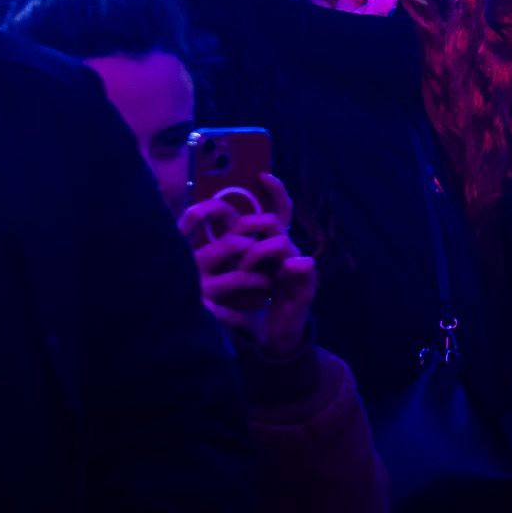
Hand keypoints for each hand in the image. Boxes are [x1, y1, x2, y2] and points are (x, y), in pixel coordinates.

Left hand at [176, 174, 314, 359]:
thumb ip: (228, 256)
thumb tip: (206, 233)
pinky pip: (303, 265)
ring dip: (258, 250)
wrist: (273, 338)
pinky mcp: (305, 285)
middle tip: (233, 236)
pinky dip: (292, 265)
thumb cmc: (253, 304)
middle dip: (253, 222)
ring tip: (242, 267)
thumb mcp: (237, 277)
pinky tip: (281, 272)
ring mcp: (297, 266)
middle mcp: (286, 251)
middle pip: (277, 220)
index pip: (278, 210)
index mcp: (272, 245)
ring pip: (282, 241)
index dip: (274, 191)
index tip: (262, 174)